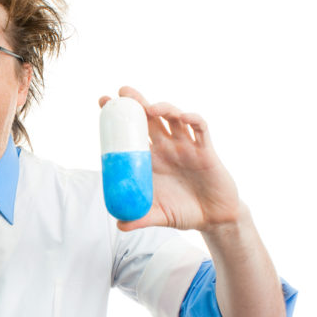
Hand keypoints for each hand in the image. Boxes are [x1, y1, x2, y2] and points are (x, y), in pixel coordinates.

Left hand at [99, 86, 240, 232]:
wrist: (214, 219)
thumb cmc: (184, 212)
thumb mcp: (158, 216)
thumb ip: (139, 219)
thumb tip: (118, 224)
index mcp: (151, 159)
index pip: (132, 133)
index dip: (118, 118)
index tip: (102, 103)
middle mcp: (167, 147)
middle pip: (149, 118)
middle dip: (136, 102)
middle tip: (121, 92)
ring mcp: (186, 146)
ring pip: (173, 117)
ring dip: (163, 108)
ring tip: (150, 109)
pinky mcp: (206, 149)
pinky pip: (200, 128)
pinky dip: (192, 119)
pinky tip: (183, 118)